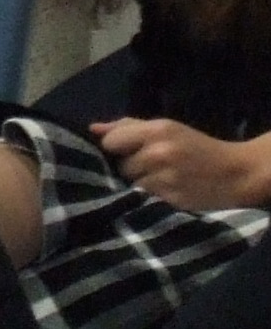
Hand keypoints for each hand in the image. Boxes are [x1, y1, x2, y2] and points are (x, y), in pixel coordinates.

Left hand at [93, 118, 270, 215]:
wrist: (236, 174)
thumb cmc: (196, 149)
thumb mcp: (167, 129)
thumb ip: (128, 127)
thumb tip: (93, 129)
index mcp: (157, 131)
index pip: (111, 141)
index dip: (115, 149)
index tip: (125, 153)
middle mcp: (158, 153)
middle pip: (119, 166)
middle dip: (128, 169)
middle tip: (149, 169)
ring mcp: (164, 179)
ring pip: (128, 185)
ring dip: (137, 186)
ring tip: (157, 183)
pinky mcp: (169, 201)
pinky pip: (142, 201)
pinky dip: (147, 200)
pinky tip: (163, 194)